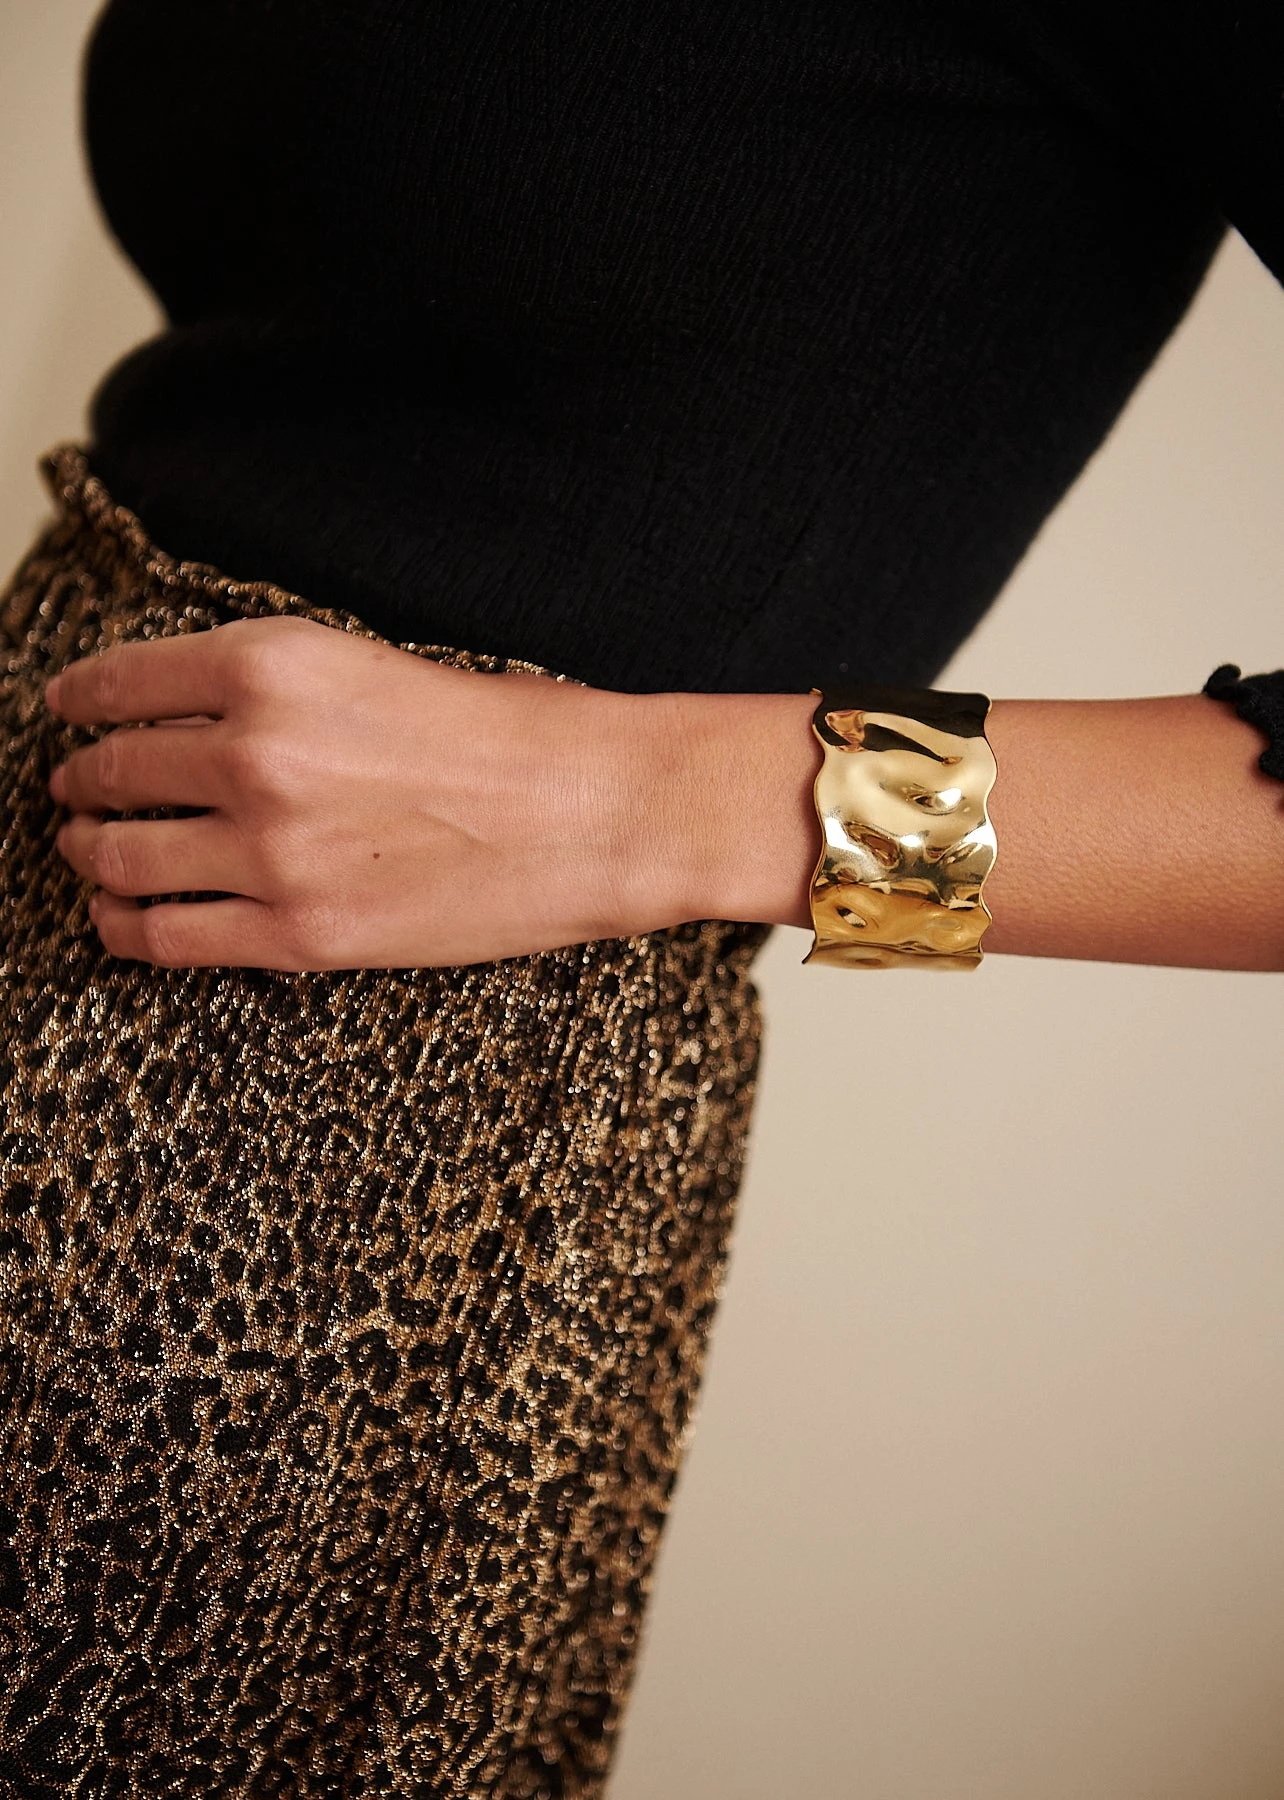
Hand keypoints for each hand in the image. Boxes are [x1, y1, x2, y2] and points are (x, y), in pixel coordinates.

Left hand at [46, 615, 817, 968]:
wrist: (596, 814)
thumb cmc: (516, 735)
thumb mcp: (378, 667)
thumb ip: (277, 689)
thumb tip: (196, 716)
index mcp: (273, 665)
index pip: (124, 681)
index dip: (80, 698)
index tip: (66, 709)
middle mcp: (253, 753)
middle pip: (111, 770)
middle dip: (82, 780)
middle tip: (74, 788)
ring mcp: (268, 851)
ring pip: (121, 857)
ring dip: (91, 853)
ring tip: (89, 852)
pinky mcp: (298, 934)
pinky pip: (165, 937)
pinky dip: (124, 928)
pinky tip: (118, 919)